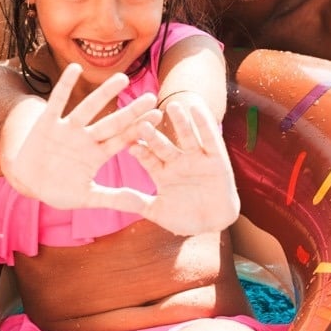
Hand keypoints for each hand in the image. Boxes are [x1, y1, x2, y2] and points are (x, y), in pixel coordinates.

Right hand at [1, 63, 162, 210]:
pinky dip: (64, 86)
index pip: (122, 139)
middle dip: (131, 112)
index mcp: (97, 154)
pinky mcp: (47, 124)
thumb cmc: (59, 190)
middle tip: (152, 97)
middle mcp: (85, 138)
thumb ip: (114, 199)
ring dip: (104, 94)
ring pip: (88, 108)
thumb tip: (143, 206)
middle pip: (112, 122)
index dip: (139, 129)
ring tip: (122, 78)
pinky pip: (56, 102)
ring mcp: (67, 129)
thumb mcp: (88, 197)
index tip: (158, 117)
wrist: (28, 183)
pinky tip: (75, 69)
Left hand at [127, 98, 239, 235]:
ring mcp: (196, 158)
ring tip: (172, 105)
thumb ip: (137, 203)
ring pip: (186, 136)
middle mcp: (177, 161)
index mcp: (161, 173)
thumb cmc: (185, 219)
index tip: (129, 145)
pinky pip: (210, 138)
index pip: (148, 158)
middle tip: (143, 122)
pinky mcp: (216, 158)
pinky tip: (197, 108)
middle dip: (154, 134)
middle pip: (163, 145)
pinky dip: (204, 123)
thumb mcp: (158, 212)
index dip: (140, 151)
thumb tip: (113, 197)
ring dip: (179, 122)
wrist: (213, 224)